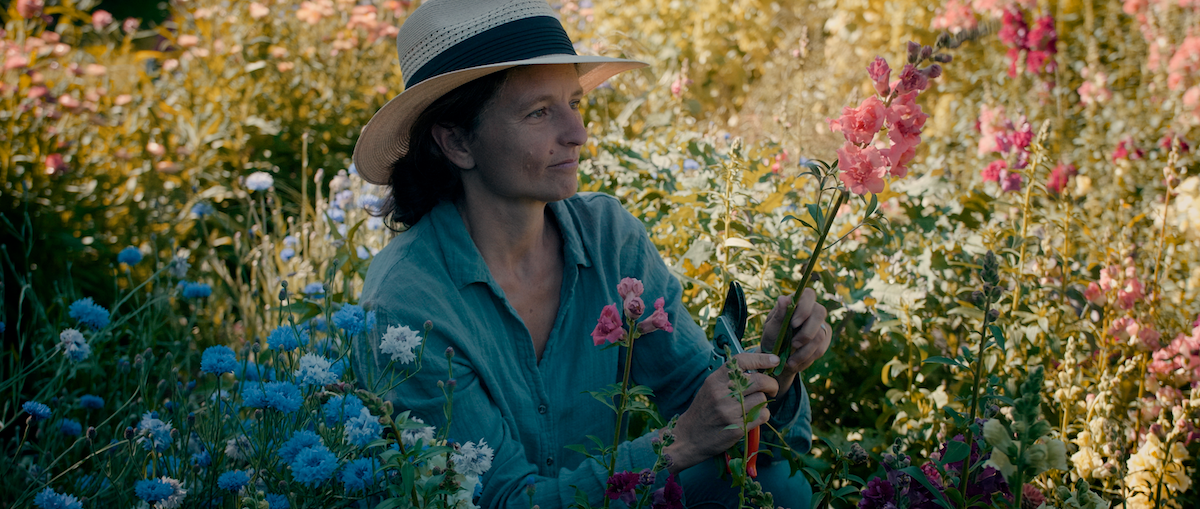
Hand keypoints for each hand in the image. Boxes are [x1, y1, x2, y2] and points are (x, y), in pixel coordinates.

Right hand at [665, 353, 779, 473]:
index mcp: (715, 380)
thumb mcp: (710, 387)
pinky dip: (763, 415)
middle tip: (772, 388)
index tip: (774, 360)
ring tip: (755, 405)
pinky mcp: (737, 428)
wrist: (689, 437)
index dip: (761, 359)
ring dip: (763, 402)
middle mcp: (721, 394)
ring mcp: (729, 411)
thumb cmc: (703, 410)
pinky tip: (754, 417)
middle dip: (771, 383)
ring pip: (762, 399)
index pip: (741, 361)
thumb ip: (729, 377)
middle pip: (759, 380)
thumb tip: (757, 367)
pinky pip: (762, 416)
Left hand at [760, 288, 830, 399]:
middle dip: (806, 332)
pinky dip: (807, 358)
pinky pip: (821, 348)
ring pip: (820, 334)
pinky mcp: (825, 338)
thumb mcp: (771, 328)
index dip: (804, 308)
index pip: (808, 294)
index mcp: (797, 301)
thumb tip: (783, 298)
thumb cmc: (772, 337)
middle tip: (793, 344)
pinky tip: (795, 361)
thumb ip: (779, 315)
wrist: (777, 357)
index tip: (793, 324)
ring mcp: (820, 324)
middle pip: (820, 313)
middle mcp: (812, 309)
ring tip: (790, 360)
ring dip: (804, 350)